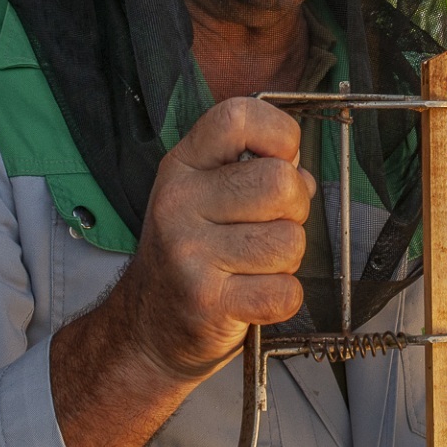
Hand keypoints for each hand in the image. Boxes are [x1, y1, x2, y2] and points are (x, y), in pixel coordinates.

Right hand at [114, 96, 314, 379]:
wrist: (145, 329)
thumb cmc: (192, 255)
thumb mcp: (206, 197)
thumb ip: (253, 172)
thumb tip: (301, 172)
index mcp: (183, 166)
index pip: (239, 118)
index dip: (279, 135)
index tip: (279, 162)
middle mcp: (179, 201)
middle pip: (282, 184)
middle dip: (293, 212)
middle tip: (267, 230)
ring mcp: (189, 251)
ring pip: (290, 241)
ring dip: (286, 260)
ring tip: (253, 267)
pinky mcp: (206, 300)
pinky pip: (285, 292)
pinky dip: (283, 299)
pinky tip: (253, 297)